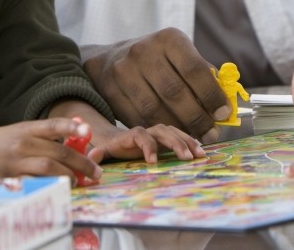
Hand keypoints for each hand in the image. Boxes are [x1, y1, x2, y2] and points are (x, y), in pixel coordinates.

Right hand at [0, 118, 102, 184]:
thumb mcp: (19, 132)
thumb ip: (44, 136)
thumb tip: (77, 137)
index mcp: (26, 128)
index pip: (53, 125)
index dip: (72, 126)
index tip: (88, 129)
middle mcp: (23, 142)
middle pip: (59, 150)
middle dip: (82, 162)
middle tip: (96, 172)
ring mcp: (16, 161)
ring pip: (50, 166)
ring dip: (69, 175)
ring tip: (77, 182)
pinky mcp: (10, 177)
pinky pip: (35, 182)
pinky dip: (49, 185)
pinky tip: (58, 188)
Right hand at [82, 28, 226, 142]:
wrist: (112, 59)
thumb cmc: (159, 61)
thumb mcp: (181, 57)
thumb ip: (205, 77)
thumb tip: (228, 104)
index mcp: (168, 39)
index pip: (194, 68)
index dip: (211, 94)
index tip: (223, 114)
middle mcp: (143, 51)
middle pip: (174, 92)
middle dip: (197, 118)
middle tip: (212, 134)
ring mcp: (124, 71)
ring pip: (155, 109)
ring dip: (178, 129)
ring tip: (194, 138)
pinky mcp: (111, 91)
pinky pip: (138, 118)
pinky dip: (157, 131)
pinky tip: (170, 136)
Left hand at [87, 122, 204, 164]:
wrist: (119, 140)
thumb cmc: (113, 148)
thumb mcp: (103, 151)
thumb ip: (98, 154)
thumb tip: (92, 156)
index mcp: (132, 135)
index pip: (141, 136)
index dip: (147, 146)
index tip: (153, 162)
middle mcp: (147, 131)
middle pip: (163, 131)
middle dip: (175, 143)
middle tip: (186, 158)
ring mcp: (158, 134)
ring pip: (174, 132)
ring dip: (187, 142)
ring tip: (199, 155)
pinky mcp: (166, 139)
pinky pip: (181, 137)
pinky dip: (191, 142)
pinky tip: (201, 151)